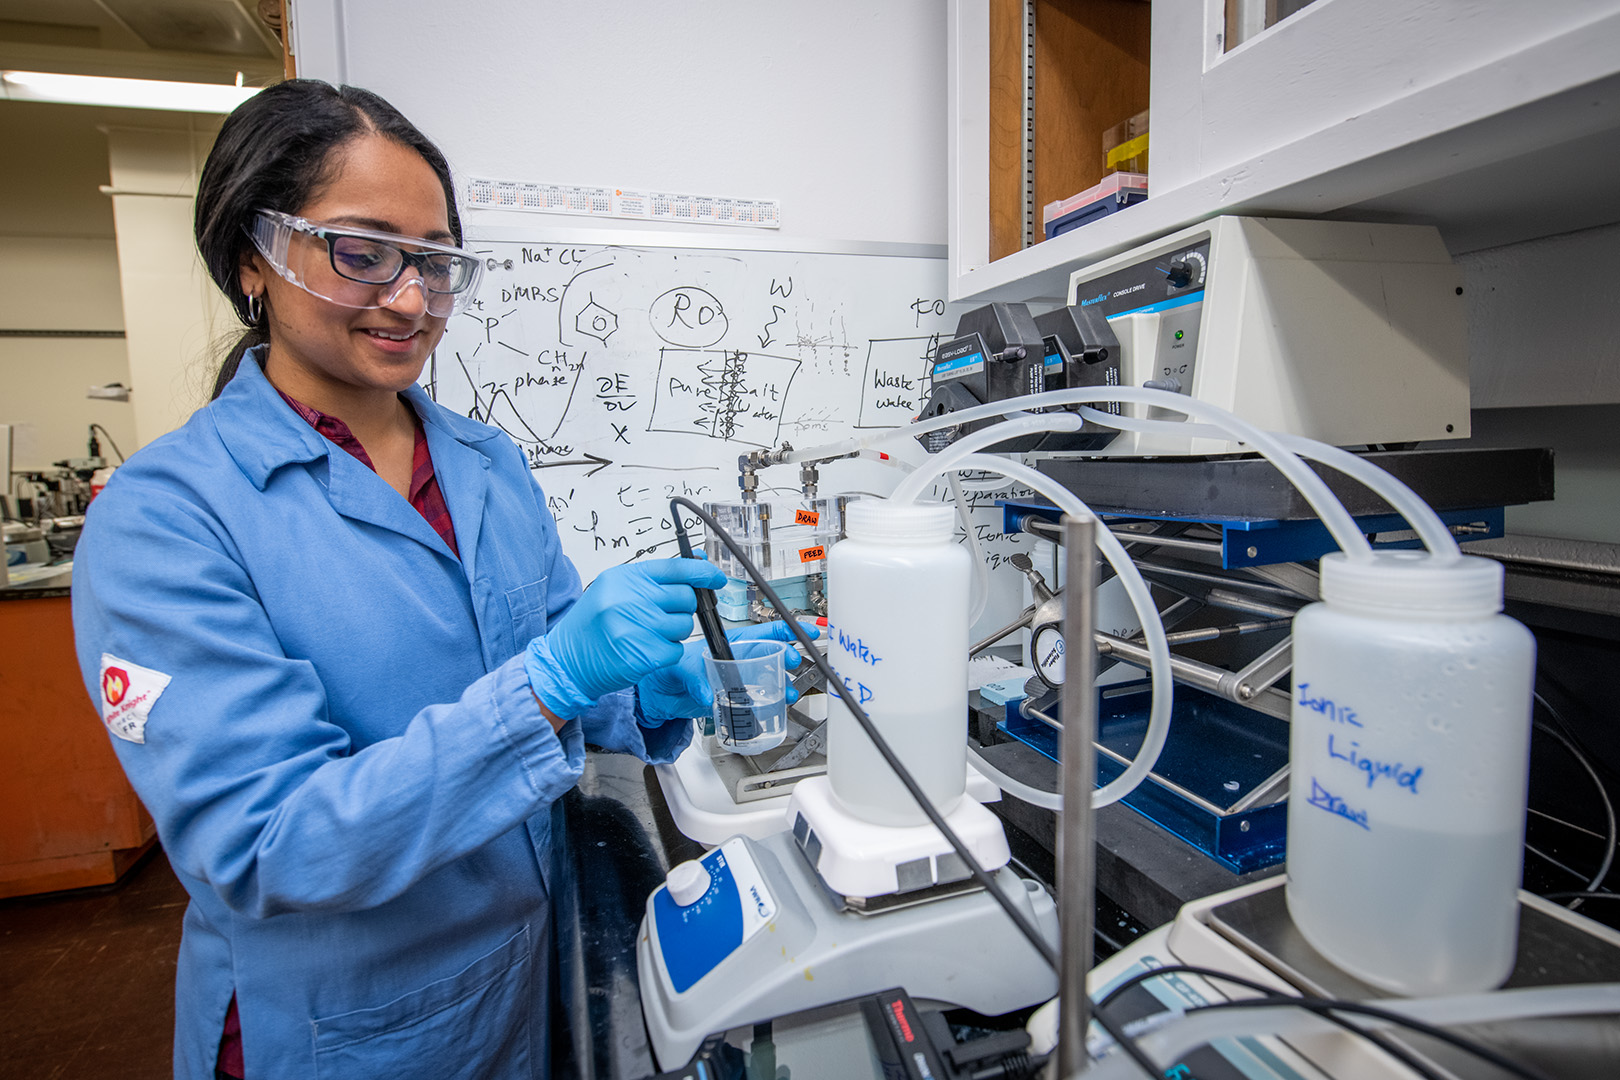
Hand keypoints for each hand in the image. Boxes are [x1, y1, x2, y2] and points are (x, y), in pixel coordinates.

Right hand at [524, 558, 724, 717]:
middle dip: (680, 609)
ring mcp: (637, 627)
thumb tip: (695, 566)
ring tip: (645, 635)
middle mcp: (630, 599)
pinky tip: (643, 651)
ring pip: (684, 625)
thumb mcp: (614, 590)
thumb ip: (651, 580)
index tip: (717, 578)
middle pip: (686, 598)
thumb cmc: (591, 626)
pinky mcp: (643, 654)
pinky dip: (665, 652)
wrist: (565, 661)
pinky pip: (675, 650)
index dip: (703, 572)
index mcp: (624, 578)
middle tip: (658, 617)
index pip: (676, 568)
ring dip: (672, 633)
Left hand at [637, 620, 819, 720]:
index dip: (786, 631)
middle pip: (773, 655)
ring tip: (789, 693)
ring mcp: (741, 681)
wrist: (662, 697)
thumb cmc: (670, 672)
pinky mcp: (738, 700)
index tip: (804, 632)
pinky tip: (778, 707)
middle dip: (788, 658)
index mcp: (730, 645)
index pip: (762, 633)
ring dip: (784, 685)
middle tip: (793, 663)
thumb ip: (693, 680)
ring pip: (771, 679)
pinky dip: (773, 704)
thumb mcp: (680, 669)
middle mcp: (739, 661)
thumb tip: (705, 694)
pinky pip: (761, 700)